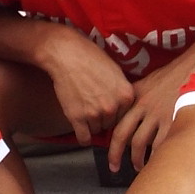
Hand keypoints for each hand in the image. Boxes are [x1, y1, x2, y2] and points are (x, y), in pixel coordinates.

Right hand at [35, 29, 135, 144]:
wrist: (67, 55)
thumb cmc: (91, 58)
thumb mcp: (116, 71)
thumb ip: (122, 91)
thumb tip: (124, 106)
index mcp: (127, 95)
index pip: (125, 115)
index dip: (115, 112)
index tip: (108, 108)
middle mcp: (114, 107)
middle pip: (111, 124)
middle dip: (103, 118)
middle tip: (92, 105)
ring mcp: (95, 114)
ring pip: (97, 130)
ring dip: (91, 124)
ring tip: (84, 109)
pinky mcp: (77, 118)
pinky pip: (84, 138)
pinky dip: (83, 137)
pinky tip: (81, 129)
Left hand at [105, 46, 194, 173]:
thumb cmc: (174, 75)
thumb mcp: (148, 82)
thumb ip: (136, 98)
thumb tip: (126, 113)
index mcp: (134, 97)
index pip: (117, 121)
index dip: (110, 140)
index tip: (109, 152)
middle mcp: (143, 105)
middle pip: (123, 135)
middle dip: (115, 154)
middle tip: (115, 166)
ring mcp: (158, 113)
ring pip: (140, 143)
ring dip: (138, 159)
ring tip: (139, 166)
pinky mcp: (174, 119)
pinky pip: (161, 144)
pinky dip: (157, 155)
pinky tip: (157, 161)